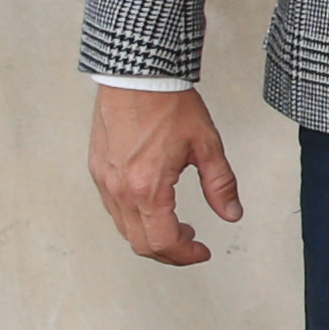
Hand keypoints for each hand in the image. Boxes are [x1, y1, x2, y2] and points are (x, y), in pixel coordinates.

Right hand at [88, 84, 242, 266]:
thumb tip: (231, 213)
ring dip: (150, 235)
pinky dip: (134, 217)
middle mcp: (120, 189)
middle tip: (192, 244)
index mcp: (147, 188)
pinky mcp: (97, 168)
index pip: (163, 242)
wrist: (137, 75)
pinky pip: (113, 207)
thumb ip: (220, 185)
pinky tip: (154, 206)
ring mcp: (104, 180)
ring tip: (177, 226)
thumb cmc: (168, 104)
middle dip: (169, 252)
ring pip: (124, 228)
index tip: (202, 251)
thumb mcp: (207, 146)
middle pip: (140, 243)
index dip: (186, 255)